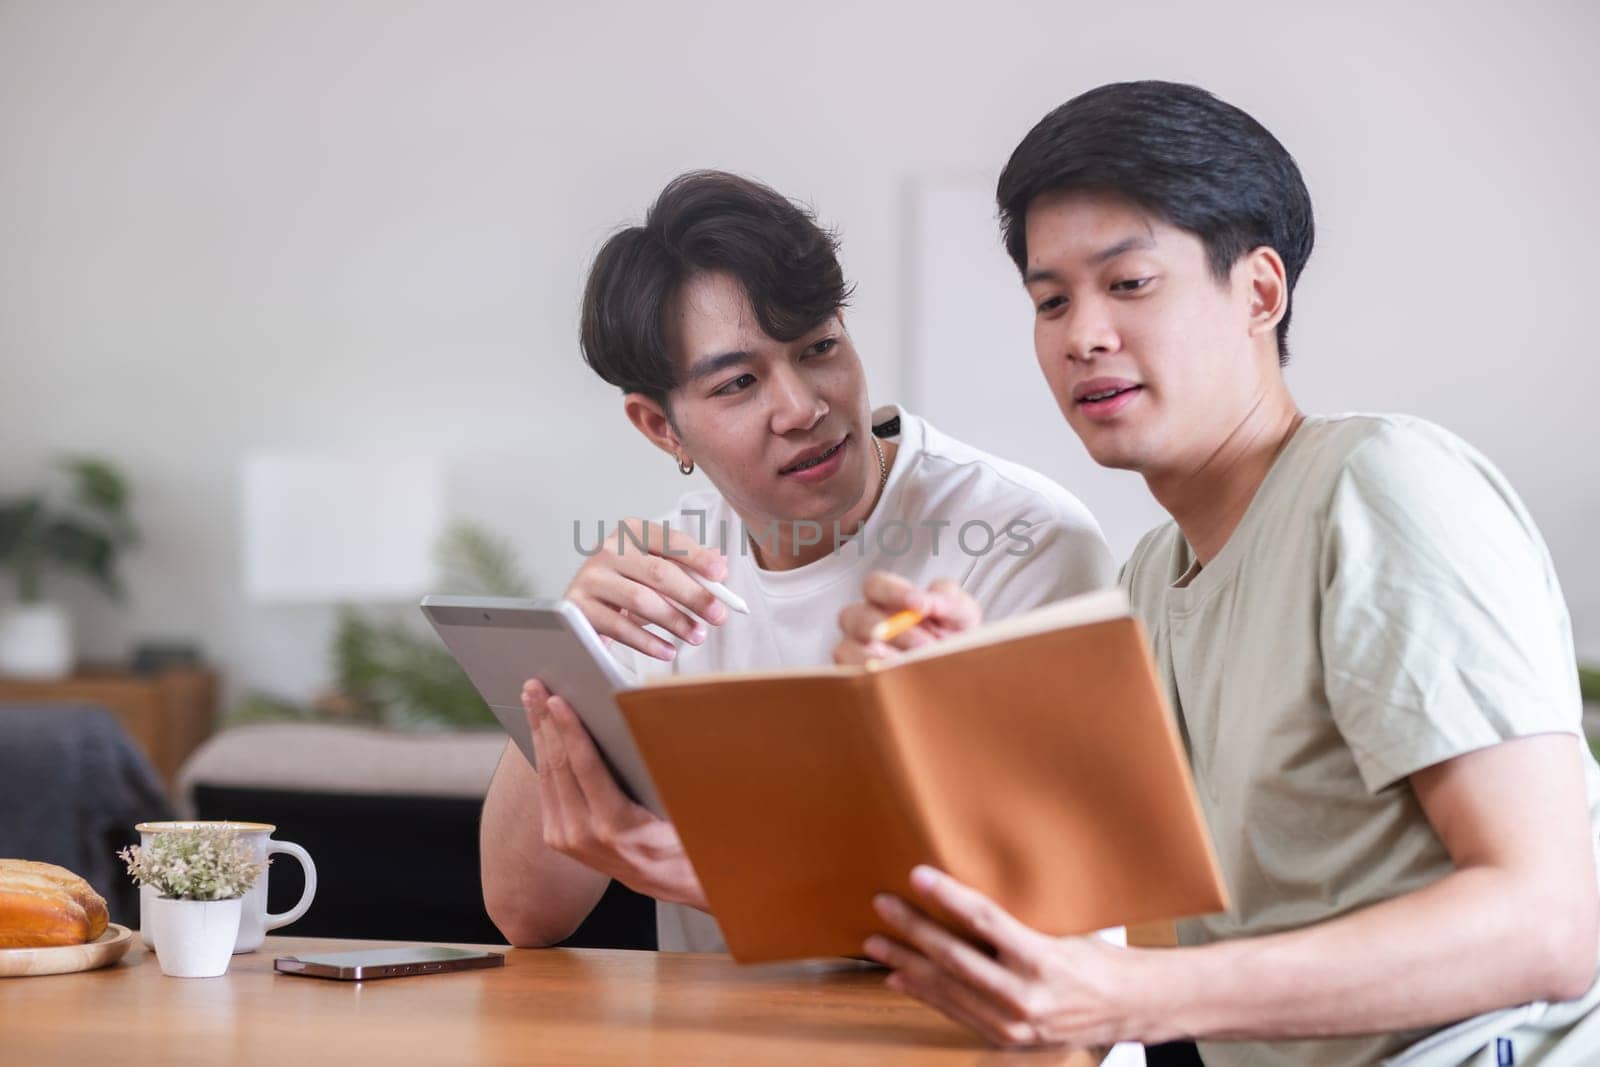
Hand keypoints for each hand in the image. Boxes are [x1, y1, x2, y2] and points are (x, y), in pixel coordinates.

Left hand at [523, 679, 707, 909]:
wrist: (668, 880)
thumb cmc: (680, 834)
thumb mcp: (674, 804)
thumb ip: (654, 771)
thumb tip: (638, 721)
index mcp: (614, 826)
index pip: (585, 766)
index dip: (569, 729)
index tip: (557, 699)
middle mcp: (583, 835)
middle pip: (558, 765)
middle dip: (546, 722)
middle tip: (536, 687)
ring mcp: (566, 839)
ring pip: (546, 775)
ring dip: (538, 733)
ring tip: (533, 700)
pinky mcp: (558, 839)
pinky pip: (546, 789)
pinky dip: (542, 755)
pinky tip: (540, 731)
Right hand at [566, 518, 729, 660]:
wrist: (582, 607)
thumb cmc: (625, 585)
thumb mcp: (654, 570)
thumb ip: (686, 564)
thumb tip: (720, 562)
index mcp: (631, 532)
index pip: (671, 541)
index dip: (698, 558)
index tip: (721, 576)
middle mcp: (608, 549)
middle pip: (660, 572)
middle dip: (694, 596)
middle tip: (718, 615)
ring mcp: (592, 577)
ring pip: (641, 600)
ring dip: (675, 621)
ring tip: (697, 636)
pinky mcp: (580, 607)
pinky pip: (620, 627)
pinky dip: (648, 642)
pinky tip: (668, 651)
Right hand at [833, 573, 982, 665]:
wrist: (961, 673)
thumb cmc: (955, 636)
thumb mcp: (962, 614)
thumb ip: (950, 601)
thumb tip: (930, 601)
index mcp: (887, 598)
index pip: (875, 585)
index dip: (893, 593)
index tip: (921, 605)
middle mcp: (865, 621)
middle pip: (853, 616)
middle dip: (890, 630)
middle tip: (924, 643)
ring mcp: (856, 651)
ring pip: (847, 648)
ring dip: (883, 658)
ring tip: (916, 666)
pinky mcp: (855, 678)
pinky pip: (851, 677)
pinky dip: (874, 679)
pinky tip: (900, 681)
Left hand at [863, 866, 1136, 1049]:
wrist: (1127, 1008)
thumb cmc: (1097, 959)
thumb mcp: (1063, 931)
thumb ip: (1016, 923)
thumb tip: (966, 894)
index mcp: (1044, 961)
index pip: (985, 921)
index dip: (948, 896)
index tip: (917, 875)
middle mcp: (1025, 996)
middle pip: (955, 957)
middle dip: (913, 930)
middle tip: (883, 905)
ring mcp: (1013, 1024)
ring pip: (948, 988)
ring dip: (907, 964)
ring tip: (877, 943)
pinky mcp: (1006, 1039)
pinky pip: (955, 1012)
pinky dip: (924, 994)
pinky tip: (900, 978)